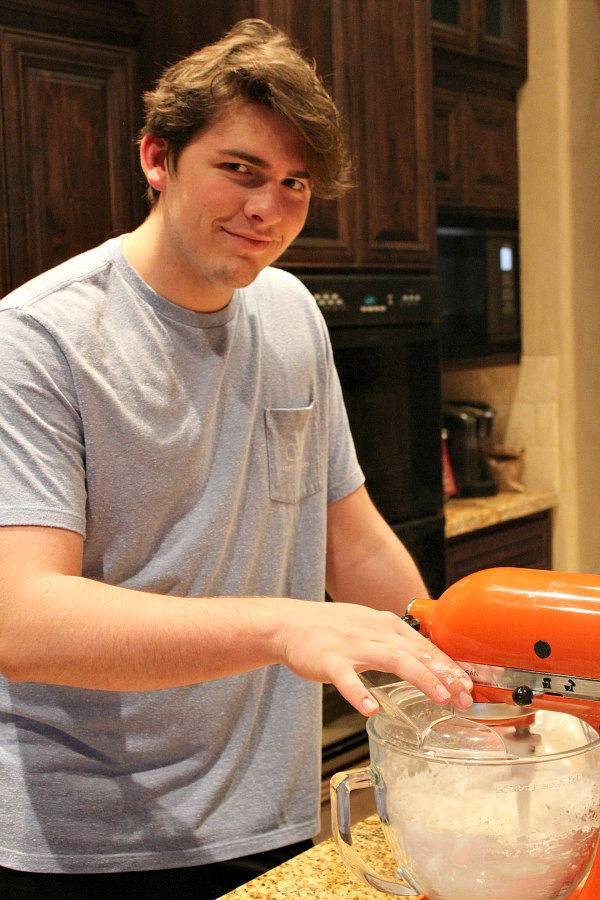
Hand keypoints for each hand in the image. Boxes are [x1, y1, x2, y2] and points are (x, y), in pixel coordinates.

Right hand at [277, 600, 472, 715]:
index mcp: (386, 625)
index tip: (469, 684)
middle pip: (417, 652)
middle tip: (465, 695)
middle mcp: (374, 631)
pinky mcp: (328, 659)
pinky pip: (346, 678)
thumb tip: (427, 660)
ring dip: (421, 678)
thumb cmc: (331, 629)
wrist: (290, 623)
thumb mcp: (369, 627)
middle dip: (445, 674)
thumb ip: (396, 642)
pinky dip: (359, 693)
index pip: (425, 645)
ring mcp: (351, 645)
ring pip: (393, 659)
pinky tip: (370, 708)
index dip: (450, 665)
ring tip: (440, 698)